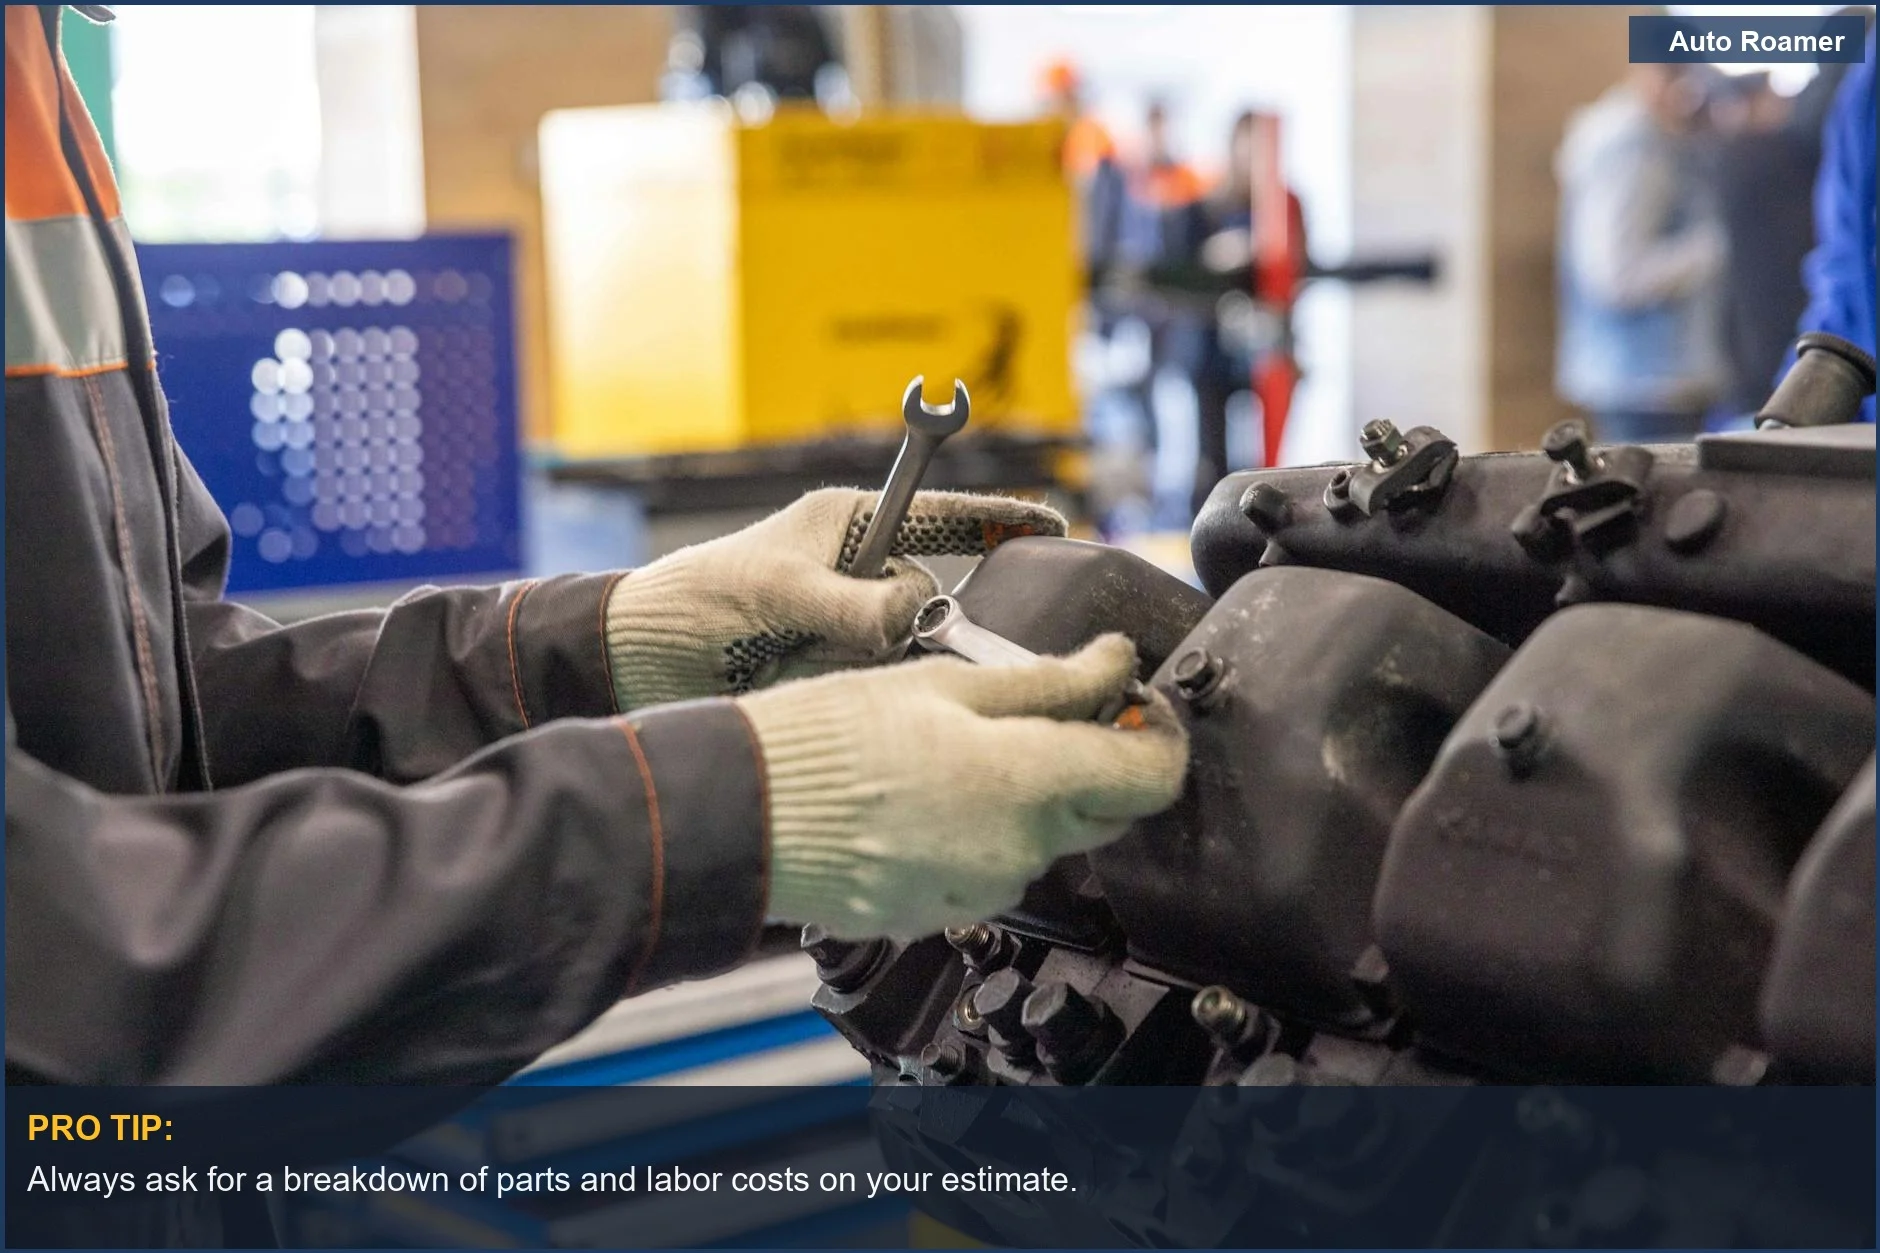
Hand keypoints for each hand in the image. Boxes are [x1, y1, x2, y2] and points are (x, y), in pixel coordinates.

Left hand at [604, 487, 1063, 708]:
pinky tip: (823, 689)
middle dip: (906, 626)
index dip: (997, 525)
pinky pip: (881, 683)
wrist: (633, 664)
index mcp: (847, 527)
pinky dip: (864, 692)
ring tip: (805, 661)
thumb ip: (854, 605)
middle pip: (929, 600)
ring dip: (873, 664)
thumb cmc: (694, 603)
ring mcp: (848, 626)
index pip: (940, 519)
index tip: (1051, 529)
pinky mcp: (836, 673)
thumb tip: (918, 618)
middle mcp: (856, 574)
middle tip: (860, 640)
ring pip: (908, 650)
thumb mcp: (776, 591)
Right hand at [735, 634, 1188, 939]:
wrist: (748, 813)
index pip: (1155, 775)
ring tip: (962, 746)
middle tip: (1053, 709)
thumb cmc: (831, 738)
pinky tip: (931, 793)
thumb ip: (1050, 681)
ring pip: (1048, 839)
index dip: (1161, 733)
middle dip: (1099, 759)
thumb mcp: (946, 682)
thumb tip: (1116, 662)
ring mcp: (986, 887)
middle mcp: (1023, 848)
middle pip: (1109, 810)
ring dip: (1033, 795)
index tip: (1138, 701)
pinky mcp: (949, 910)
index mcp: (1032, 780)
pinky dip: (983, 829)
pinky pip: (994, 867)